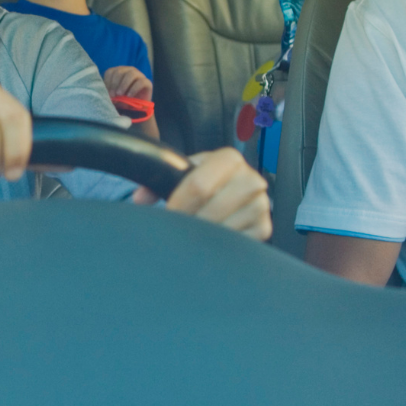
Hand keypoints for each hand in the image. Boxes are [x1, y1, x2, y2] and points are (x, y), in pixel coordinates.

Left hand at [102, 66, 150, 100]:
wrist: (137, 109)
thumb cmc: (123, 101)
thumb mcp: (114, 97)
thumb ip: (110, 94)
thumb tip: (106, 94)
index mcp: (118, 72)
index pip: (110, 72)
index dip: (108, 82)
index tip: (107, 93)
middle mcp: (128, 70)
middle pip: (119, 71)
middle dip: (114, 84)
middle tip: (114, 95)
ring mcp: (138, 75)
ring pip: (130, 74)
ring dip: (124, 85)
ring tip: (120, 95)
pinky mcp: (147, 82)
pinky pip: (140, 82)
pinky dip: (133, 89)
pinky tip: (129, 96)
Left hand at [134, 148, 271, 240]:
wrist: (229, 190)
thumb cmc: (204, 181)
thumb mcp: (184, 174)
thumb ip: (159, 181)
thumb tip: (140, 199)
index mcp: (229, 159)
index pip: (199, 185)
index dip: (180, 204)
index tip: (170, 215)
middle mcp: (251, 178)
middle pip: (213, 209)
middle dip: (192, 222)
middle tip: (180, 230)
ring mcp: (260, 204)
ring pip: (225, 229)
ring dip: (204, 237)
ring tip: (193, 235)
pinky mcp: (264, 227)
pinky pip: (238, 242)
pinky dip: (220, 246)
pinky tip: (211, 242)